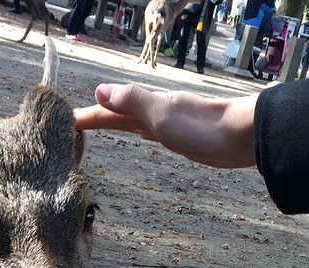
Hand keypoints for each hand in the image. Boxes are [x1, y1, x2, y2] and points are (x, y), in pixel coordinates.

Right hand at [73, 83, 258, 168]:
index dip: (86, 114)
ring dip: (113, 121)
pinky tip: (140, 132)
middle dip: (95, 116)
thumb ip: (131, 102)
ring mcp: (168, 122)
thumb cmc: (205, 127)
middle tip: (71, 124)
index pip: (108, 107)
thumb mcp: (161, 115)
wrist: (244, 136)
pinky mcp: (182, 134)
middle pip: (117, 112)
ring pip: (132, 120)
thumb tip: (99, 91)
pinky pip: (149, 129)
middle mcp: (155, 110)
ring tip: (95, 125)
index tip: (64, 120)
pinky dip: (136, 128)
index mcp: (148, 106)